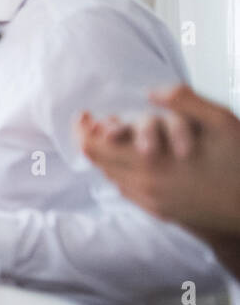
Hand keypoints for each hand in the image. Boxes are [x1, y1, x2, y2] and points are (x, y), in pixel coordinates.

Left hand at [79, 84, 239, 239]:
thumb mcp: (222, 122)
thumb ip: (185, 102)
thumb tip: (150, 92)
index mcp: (152, 162)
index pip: (95, 146)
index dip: (83, 128)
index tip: (85, 113)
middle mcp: (145, 186)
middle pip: (98, 161)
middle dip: (92, 138)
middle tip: (94, 121)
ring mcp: (152, 202)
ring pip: (111, 177)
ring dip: (107, 156)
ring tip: (113, 137)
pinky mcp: (161, 212)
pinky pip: (127, 191)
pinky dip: (122, 173)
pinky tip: (132, 160)